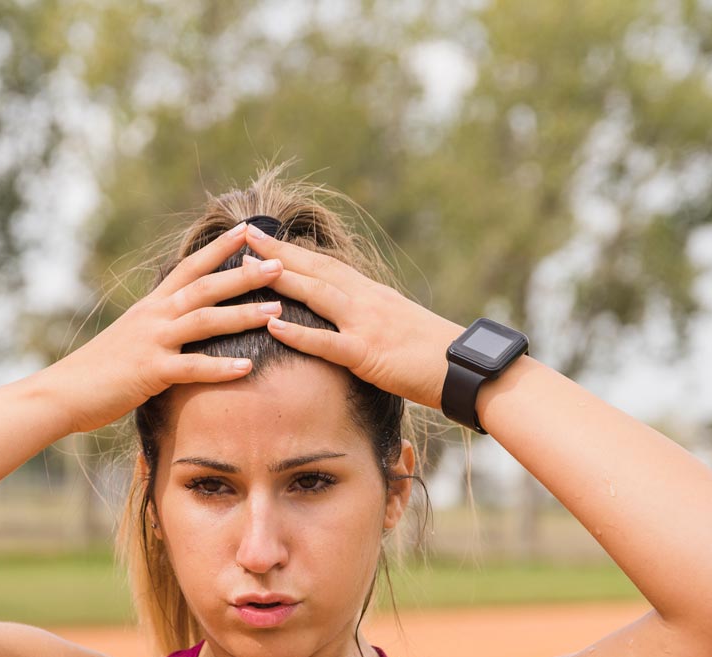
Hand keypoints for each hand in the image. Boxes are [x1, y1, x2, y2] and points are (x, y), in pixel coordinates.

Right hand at [51, 221, 285, 432]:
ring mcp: (152, 341)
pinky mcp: (150, 371)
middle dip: (244, 274)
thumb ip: (159, 325)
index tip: (248, 230)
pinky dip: (220, 367)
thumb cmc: (100, 369)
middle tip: (280, 264)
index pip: (189, 267)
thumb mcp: (133, 337)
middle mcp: (154, 316)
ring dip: (242, 314)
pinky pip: (191, 367)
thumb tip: (183, 320)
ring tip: (276, 310)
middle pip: (205, 286)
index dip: (219, 248)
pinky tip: (247, 367)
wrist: (64, 391)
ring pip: (204, 320)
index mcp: (151, 305)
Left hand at [241, 224, 466, 410]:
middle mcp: (366, 301)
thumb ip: (369, 321)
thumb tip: (347, 323)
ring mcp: (367, 324)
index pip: (326, 265)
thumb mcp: (397, 328)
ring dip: (281, 279)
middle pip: (316, 269)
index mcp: (372, 295)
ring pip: (317, 295)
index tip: (265, 235)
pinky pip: (328, 342)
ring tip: (246, 267)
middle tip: (244, 234)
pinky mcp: (369, 354)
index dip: (294, 250)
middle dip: (278, 251)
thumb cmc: (435, 355)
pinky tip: (272, 325)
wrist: (467, 368)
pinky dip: (299, 334)